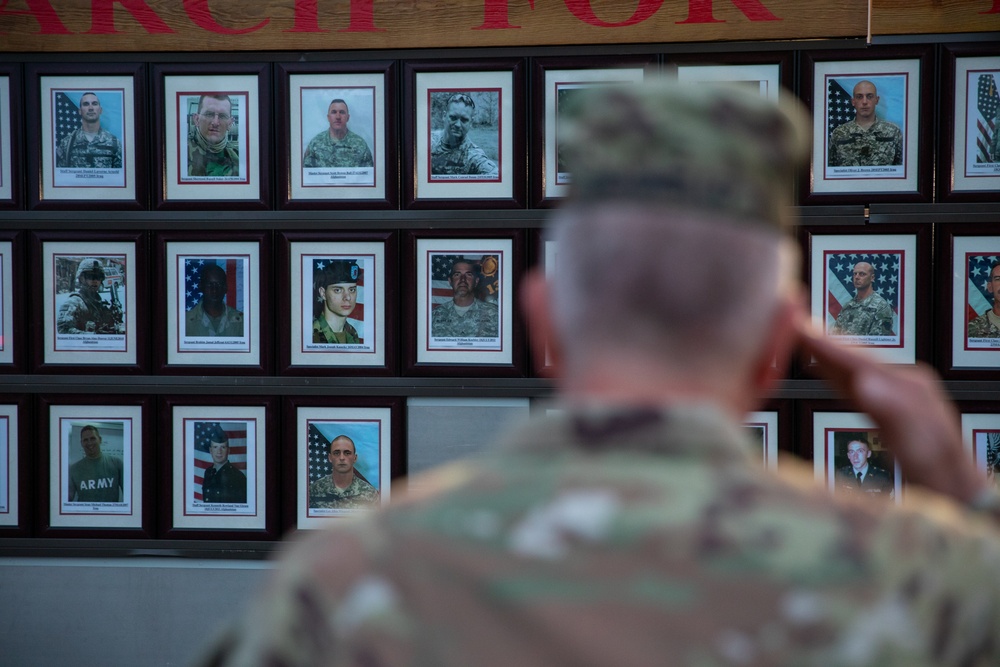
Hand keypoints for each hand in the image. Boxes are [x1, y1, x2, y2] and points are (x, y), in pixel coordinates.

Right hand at [797, 316, 987, 503]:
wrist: (962, 497)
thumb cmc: (942, 481)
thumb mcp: (921, 451)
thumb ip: (894, 415)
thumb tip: (862, 380)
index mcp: (910, 392)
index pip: (860, 362)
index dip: (827, 346)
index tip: (800, 328)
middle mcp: (908, 387)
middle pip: (856, 360)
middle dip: (823, 343)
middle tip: (788, 322)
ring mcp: (902, 397)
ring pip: (854, 369)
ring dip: (826, 355)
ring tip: (797, 338)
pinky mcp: (893, 411)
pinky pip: (857, 385)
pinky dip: (835, 374)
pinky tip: (821, 369)